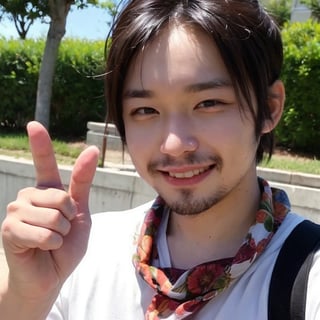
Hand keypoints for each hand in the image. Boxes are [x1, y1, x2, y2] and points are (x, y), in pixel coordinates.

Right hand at [1, 121, 98, 301]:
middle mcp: (29, 196)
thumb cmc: (66, 244)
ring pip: (54, 216)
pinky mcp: (10, 229)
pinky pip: (44, 232)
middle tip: (60, 232)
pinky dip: (52, 244)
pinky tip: (42, 249)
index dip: (40, 143)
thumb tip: (91, 148)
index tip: (34, 125)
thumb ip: (82, 182)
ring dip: (61, 234)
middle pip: (62, 198)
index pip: (44, 162)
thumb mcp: (81, 212)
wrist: (52, 275)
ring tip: (51, 241)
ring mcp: (17, 211)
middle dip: (69, 219)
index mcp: (47, 190)